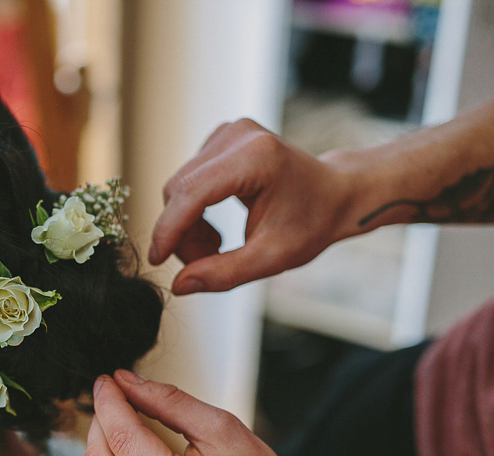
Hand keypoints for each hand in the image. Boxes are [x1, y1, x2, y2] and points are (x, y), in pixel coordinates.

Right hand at [151, 119, 357, 294]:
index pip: (192, 192)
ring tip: (217, 248)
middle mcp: (237, 135)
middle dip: (182, 233)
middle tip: (206, 263)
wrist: (336, 193)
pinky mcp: (220, 139)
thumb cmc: (312, 223)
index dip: (169, 229)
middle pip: (180, 190)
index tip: (157, 260)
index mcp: (255, 157)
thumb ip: (224, 274)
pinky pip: (188, 181)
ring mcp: (227, 132)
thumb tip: (179, 284)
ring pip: (179, 188)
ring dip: (188, 225)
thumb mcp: (272, 257)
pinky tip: (216, 228)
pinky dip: (194, 212)